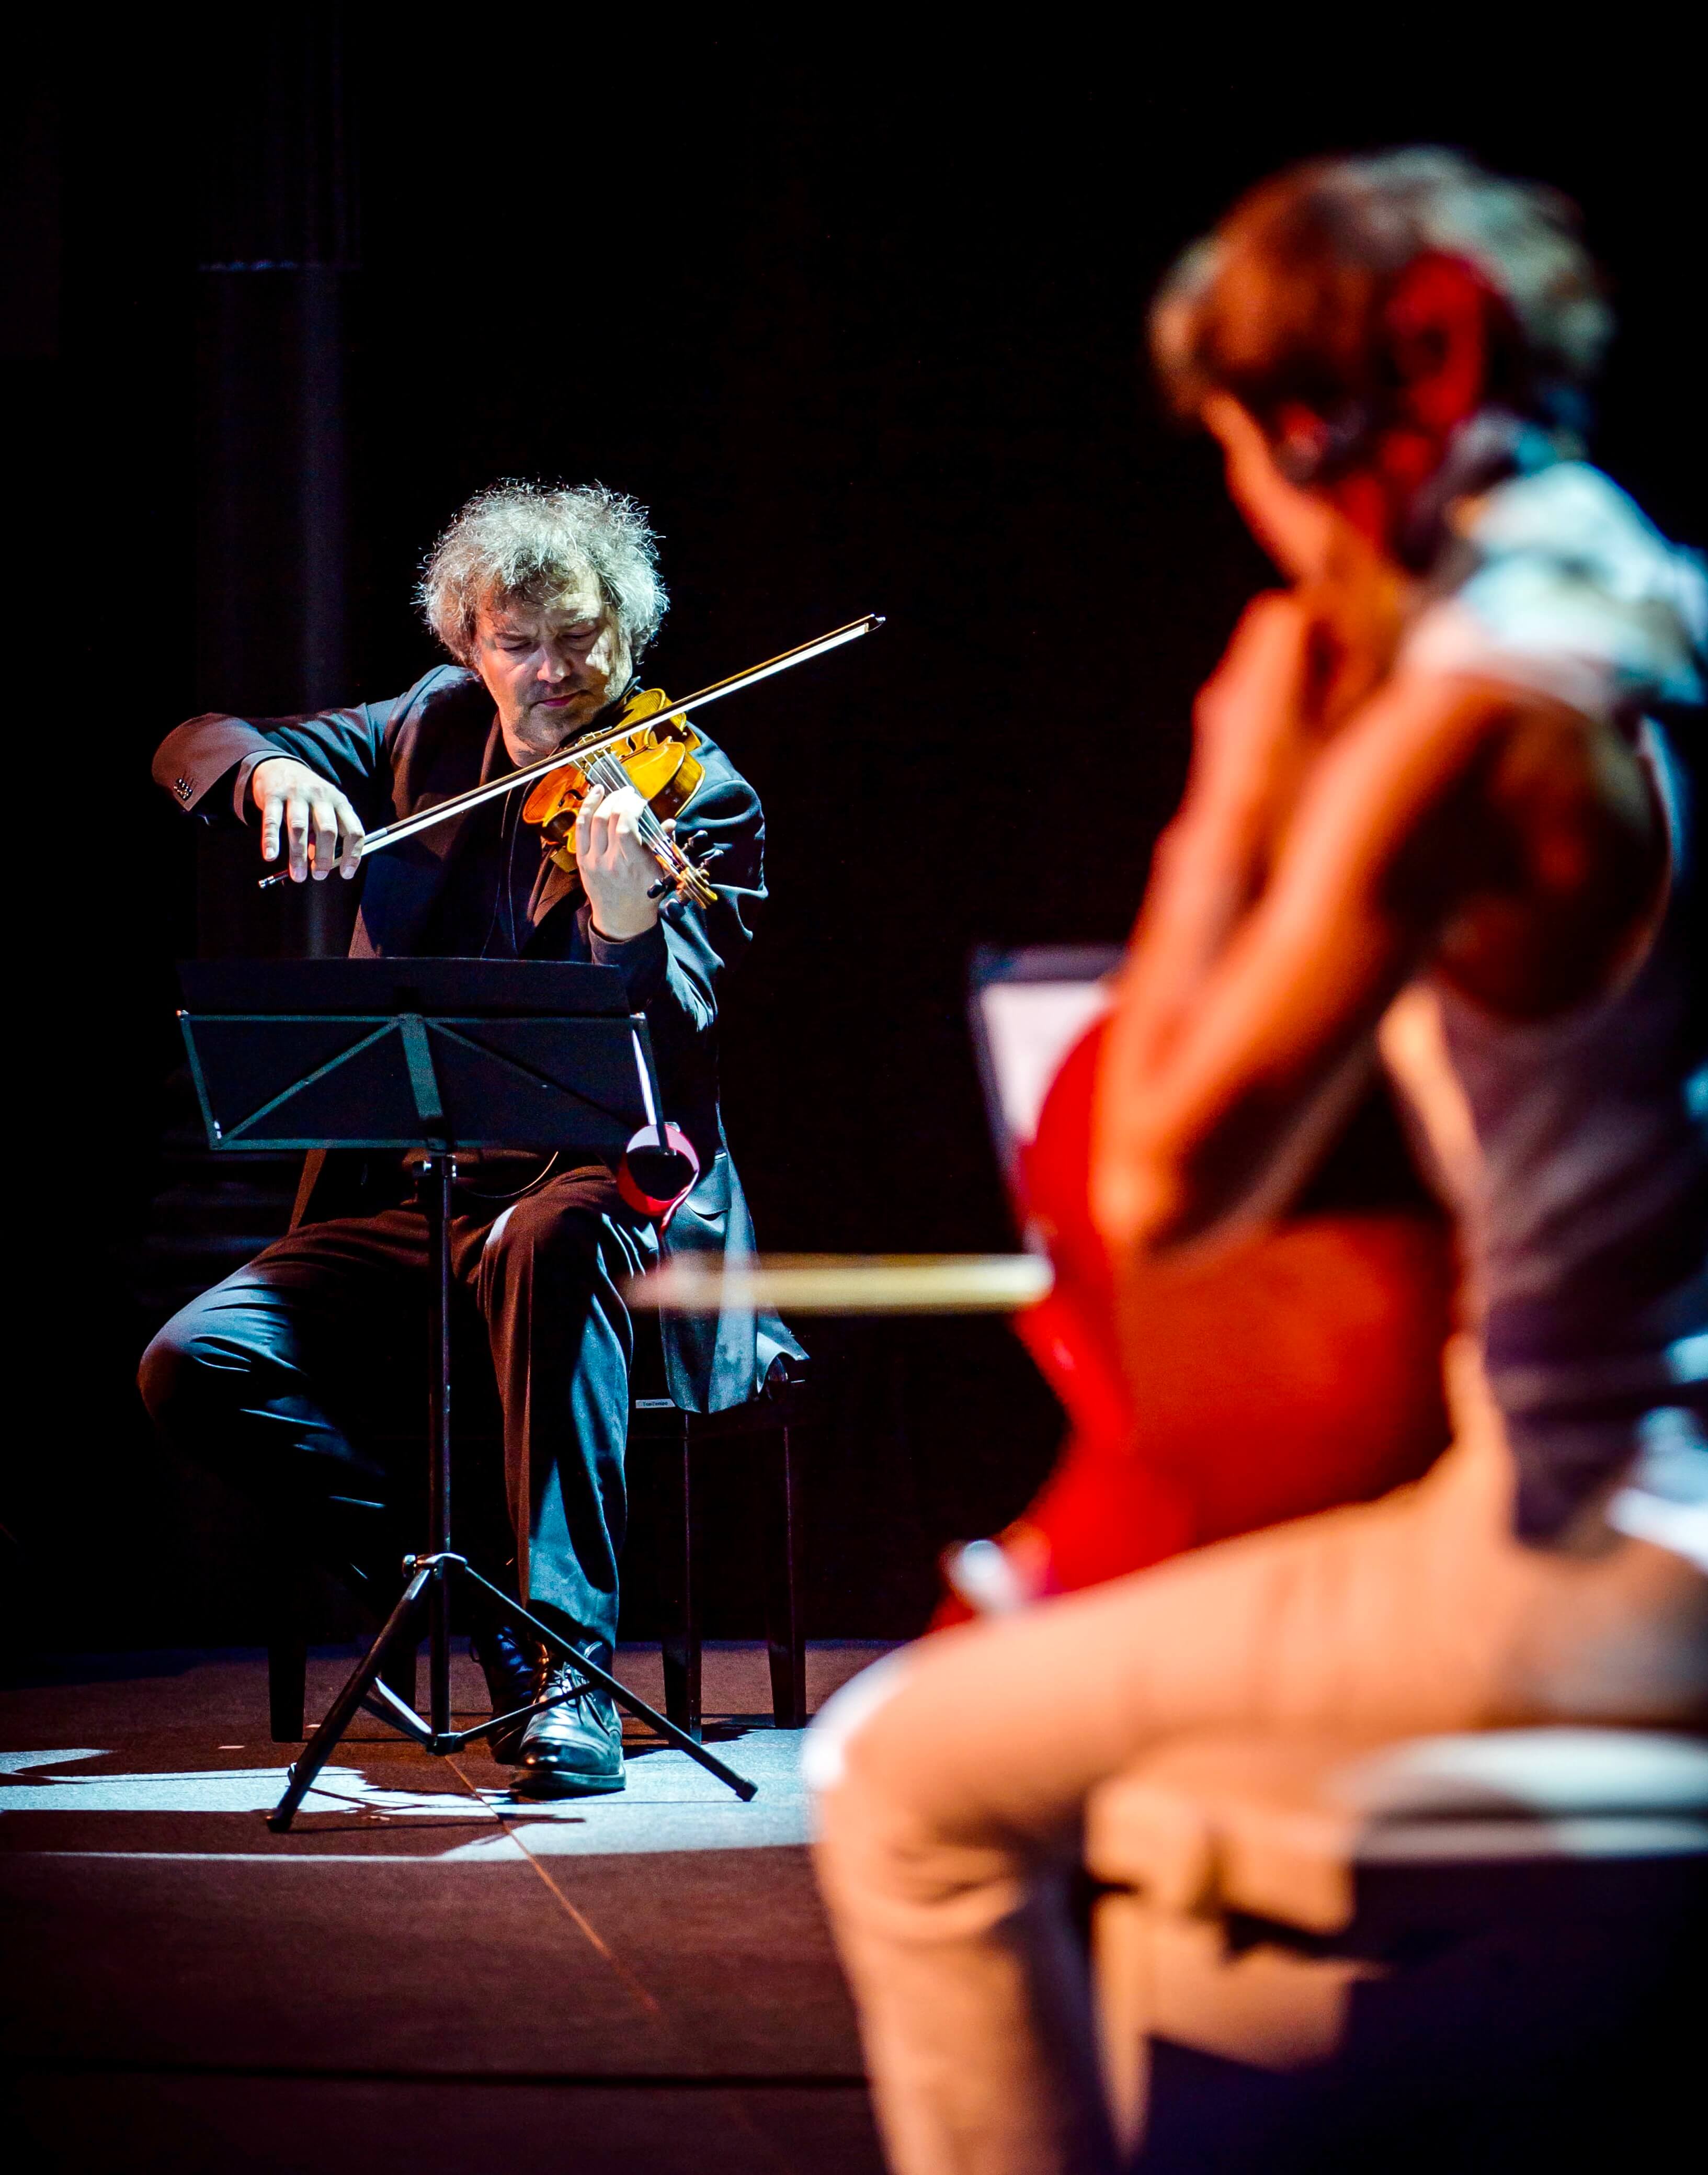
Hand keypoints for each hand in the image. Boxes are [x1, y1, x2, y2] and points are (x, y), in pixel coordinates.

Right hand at [252, 758, 364, 881]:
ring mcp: (296, 794)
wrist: (280, 766)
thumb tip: (325, 864)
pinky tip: (271, 856)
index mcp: (339, 801)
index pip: (353, 830)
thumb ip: (328, 833)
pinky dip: (271, 840)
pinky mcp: (273, 795)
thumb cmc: (308, 797)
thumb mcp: (325, 808)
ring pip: (299, 828)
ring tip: (298, 875)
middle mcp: (320, 796)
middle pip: (327, 830)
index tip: (346, 874)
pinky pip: (272, 821)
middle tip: (319, 876)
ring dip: (298, 855)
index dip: (352, 854)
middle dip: (324, 857)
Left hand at [575, 781, 663, 939]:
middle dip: (620, 799)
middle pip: (609, 818)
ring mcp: (593, 860)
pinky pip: (580, 828)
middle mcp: (609, 862)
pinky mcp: (582, 859)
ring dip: (604, 799)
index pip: (625, 828)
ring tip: (614, 790)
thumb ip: (663, 845)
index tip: (641, 802)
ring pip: (593, 820)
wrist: (621, 918)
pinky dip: (586, 808)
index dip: (632, 807)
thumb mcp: (660, 872)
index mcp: (632, 865)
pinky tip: (595, 795)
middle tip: (630, 793)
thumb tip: (669, 822)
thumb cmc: (644, 894)